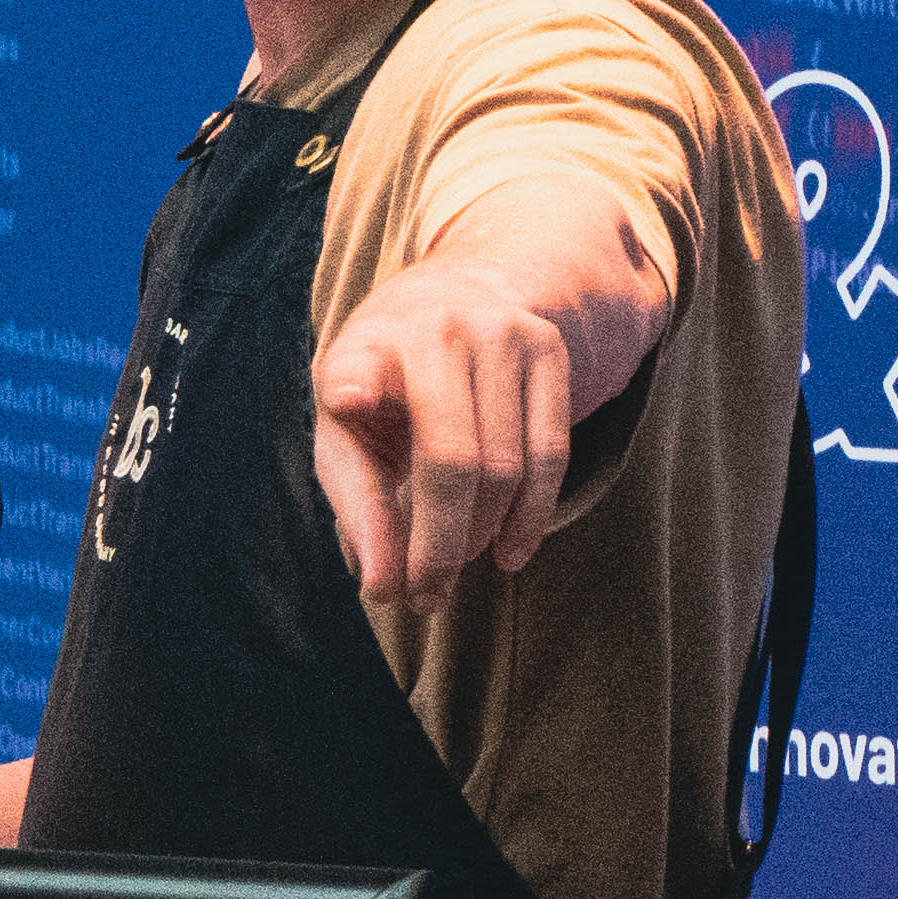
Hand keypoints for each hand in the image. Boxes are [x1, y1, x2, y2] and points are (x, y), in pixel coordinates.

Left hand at [314, 256, 572, 607]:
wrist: (450, 299)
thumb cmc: (381, 388)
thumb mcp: (345, 431)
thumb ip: (359, 505)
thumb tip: (382, 588)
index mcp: (362, 348)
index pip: (354, 370)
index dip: (354, 387)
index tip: (349, 400)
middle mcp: (432, 332)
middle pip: (451, 461)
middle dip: (438, 546)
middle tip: (424, 599)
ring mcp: (499, 334)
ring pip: (506, 467)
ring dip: (479, 538)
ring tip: (451, 575)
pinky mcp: (548, 348)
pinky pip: (552, 453)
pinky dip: (531, 516)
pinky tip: (509, 553)